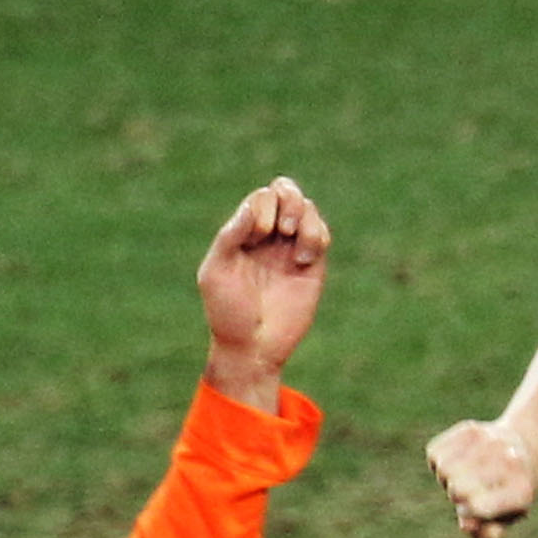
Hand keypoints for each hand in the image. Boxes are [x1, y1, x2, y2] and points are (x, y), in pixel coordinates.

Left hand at [200, 177, 330, 410]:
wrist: (253, 347)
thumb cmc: (227, 312)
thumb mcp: (215, 270)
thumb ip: (231, 235)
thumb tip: (254, 206)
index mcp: (243, 234)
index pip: (260, 197)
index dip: (263, 206)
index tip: (258, 235)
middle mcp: (269, 237)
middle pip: (285, 191)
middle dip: (287, 200)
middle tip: (280, 229)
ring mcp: (292, 249)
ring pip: (307, 208)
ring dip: (303, 216)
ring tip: (294, 243)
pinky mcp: (313, 265)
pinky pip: (322, 233)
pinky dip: (317, 236)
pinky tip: (304, 260)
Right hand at [427, 416, 537, 537]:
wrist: (526, 447)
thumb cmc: (511, 492)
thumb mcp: (507, 518)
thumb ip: (488, 533)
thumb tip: (468, 525)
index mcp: (521, 491)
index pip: (477, 507)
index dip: (469, 512)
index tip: (477, 508)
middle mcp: (509, 462)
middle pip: (458, 489)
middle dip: (458, 495)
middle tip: (472, 490)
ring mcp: (490, 441)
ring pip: (444, 468)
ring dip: (447, 477)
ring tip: (465, 475)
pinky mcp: (470, 428)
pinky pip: (435, 451)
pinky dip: (440, 460)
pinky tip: (459, 460)